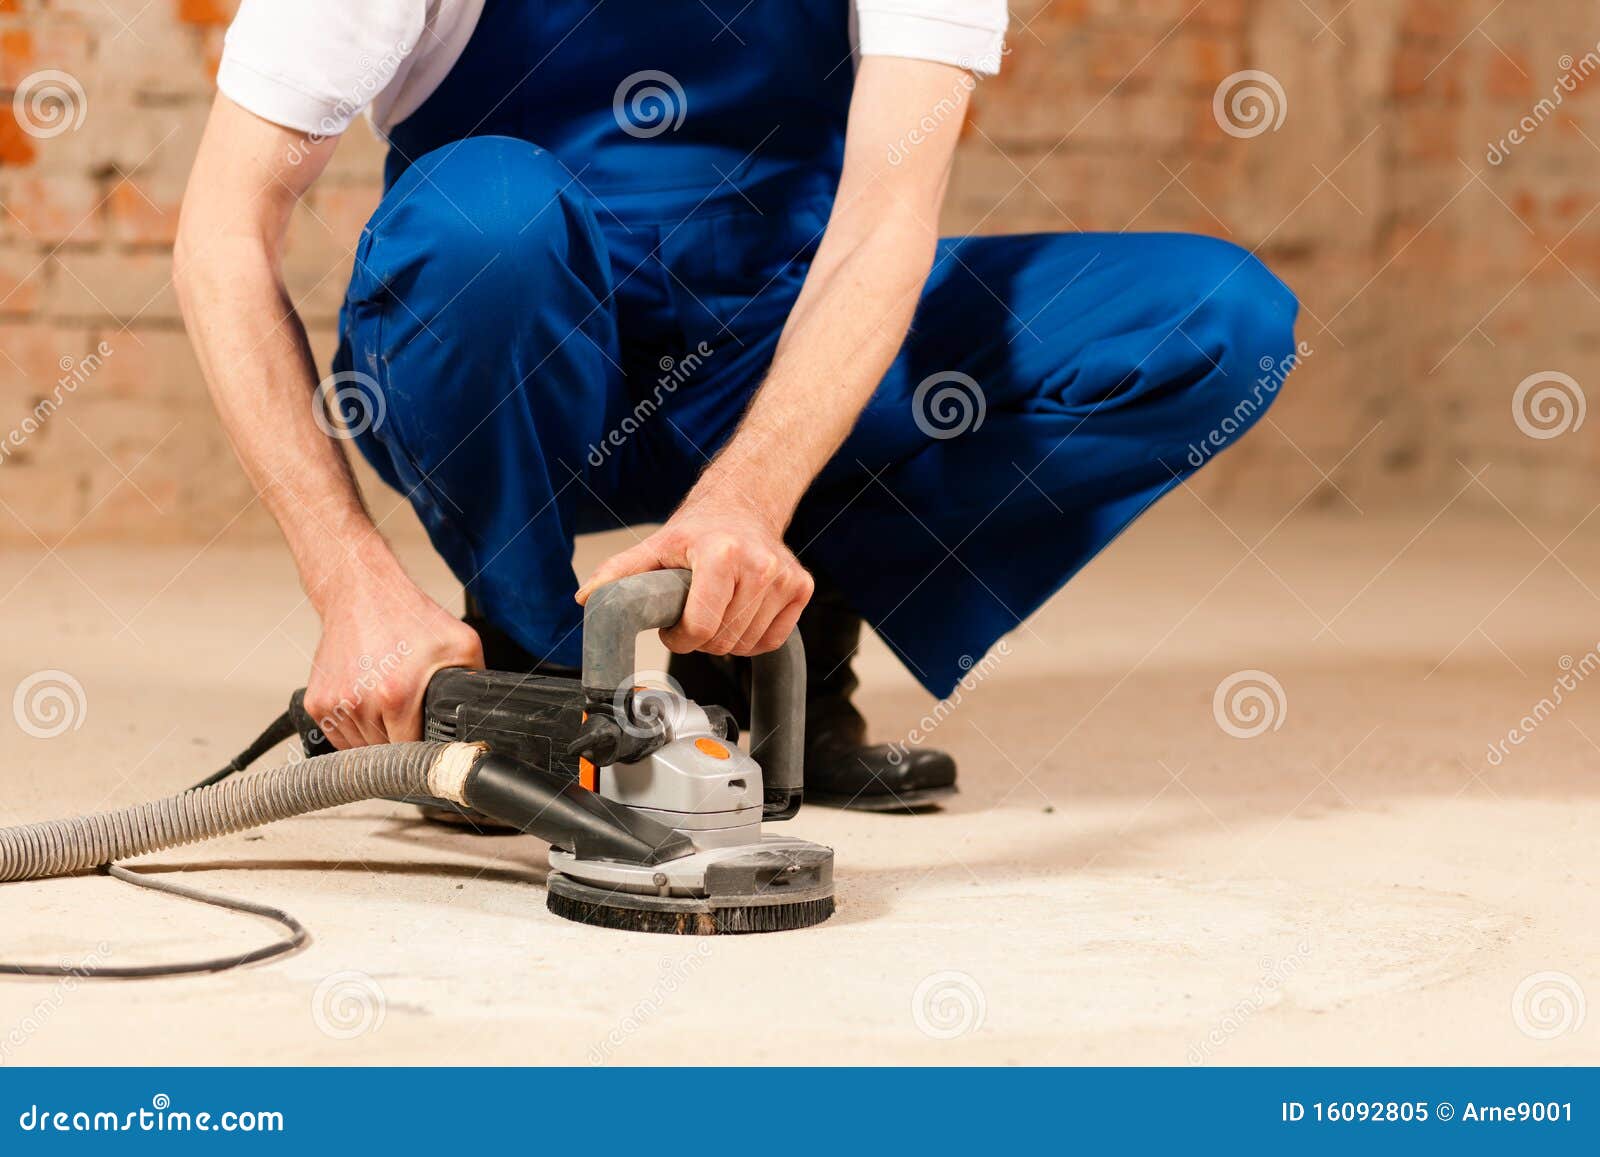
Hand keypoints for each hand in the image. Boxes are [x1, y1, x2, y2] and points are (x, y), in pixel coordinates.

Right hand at [305, 575, 483, 747]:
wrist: (361, 593)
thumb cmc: (408, 616)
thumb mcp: (461, 644)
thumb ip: (477, 682)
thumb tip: (487, 712)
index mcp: (395, 696)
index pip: (411, 753)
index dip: (424, 752)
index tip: (430, 745)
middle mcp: (359, 703)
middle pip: (385, 753)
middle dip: (402, 743)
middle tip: (412, 719)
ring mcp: (333, 704)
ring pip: (360, 749)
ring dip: (376, 739)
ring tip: (390, 710)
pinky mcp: (316, 702)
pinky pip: (338, 736)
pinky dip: (354, 731)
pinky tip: (369, 708)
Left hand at [577, 494, 813, 655]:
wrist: (742, 505)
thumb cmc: (698, 531)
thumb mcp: (655, 548)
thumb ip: (620, 574)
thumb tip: (587, 598)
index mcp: (721, 555)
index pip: (701, 628)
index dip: (680, 638)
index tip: (673, 627)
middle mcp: (759, 565)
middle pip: (723, 641)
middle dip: (701, 639)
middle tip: (693, 615)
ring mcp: (784, 577)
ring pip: (748, 645)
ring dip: (726, 639)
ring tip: (717, 609)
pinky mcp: (802, 587)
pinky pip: (773, 640)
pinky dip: (753, 638)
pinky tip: (740, 613)